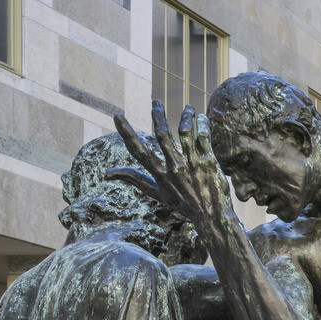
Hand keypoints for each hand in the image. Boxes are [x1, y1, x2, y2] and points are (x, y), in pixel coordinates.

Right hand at [110, 103, 233, 231]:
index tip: (117, 116)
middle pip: (162, 134)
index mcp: (160, 175)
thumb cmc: (184, 206)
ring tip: (188, 108)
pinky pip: (203, 137)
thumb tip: (107, 173)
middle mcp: (174, 167)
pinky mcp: (209, 162)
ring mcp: (192, 164)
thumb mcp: (157, 194)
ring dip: (185, 115)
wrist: (213, 217)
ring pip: (184, 131)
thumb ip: (135, 180)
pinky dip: (201, 124)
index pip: (138, 151)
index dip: (126, 133)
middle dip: (157, 114)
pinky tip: (201, 117)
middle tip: (156, 101)